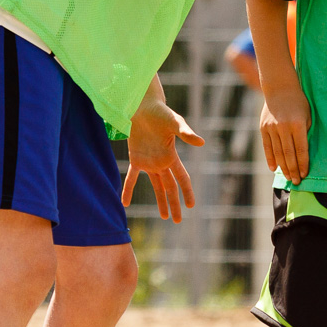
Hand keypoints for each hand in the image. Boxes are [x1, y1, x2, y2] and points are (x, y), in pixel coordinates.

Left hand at [122, 95, 204, 221]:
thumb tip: (201, 143)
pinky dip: (128, 190)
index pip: (182, 178)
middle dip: (175, 204)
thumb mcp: (175, 123)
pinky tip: (125, 203)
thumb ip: (186, 133)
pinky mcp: (136, 158)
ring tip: (164, 216)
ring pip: (156, 186)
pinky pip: (132, 178)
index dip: (187, 192)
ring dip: (160, 201)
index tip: (192, 206)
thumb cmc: (161, 113)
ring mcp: (149, 162)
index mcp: (172, 156)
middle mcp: (162, 162)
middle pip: (170, 187)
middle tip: (178, 221)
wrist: (143, 106)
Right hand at [260, 84, 310, 183]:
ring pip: (278, 152)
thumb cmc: (299, 102)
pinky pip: (267, 147)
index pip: (301, 148)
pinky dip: (270, 159)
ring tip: (288, 177)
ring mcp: (272, 127)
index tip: (305, 174)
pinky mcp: (263, 128)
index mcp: (298, 123)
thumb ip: (306, 132)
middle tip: (297, 181)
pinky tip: (274, 169)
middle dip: (293, 169)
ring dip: (283, 167)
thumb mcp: (308, 115)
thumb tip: (305, 153)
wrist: (280, 88)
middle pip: (289, 153)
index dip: (303, 163)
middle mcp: (284, 126)